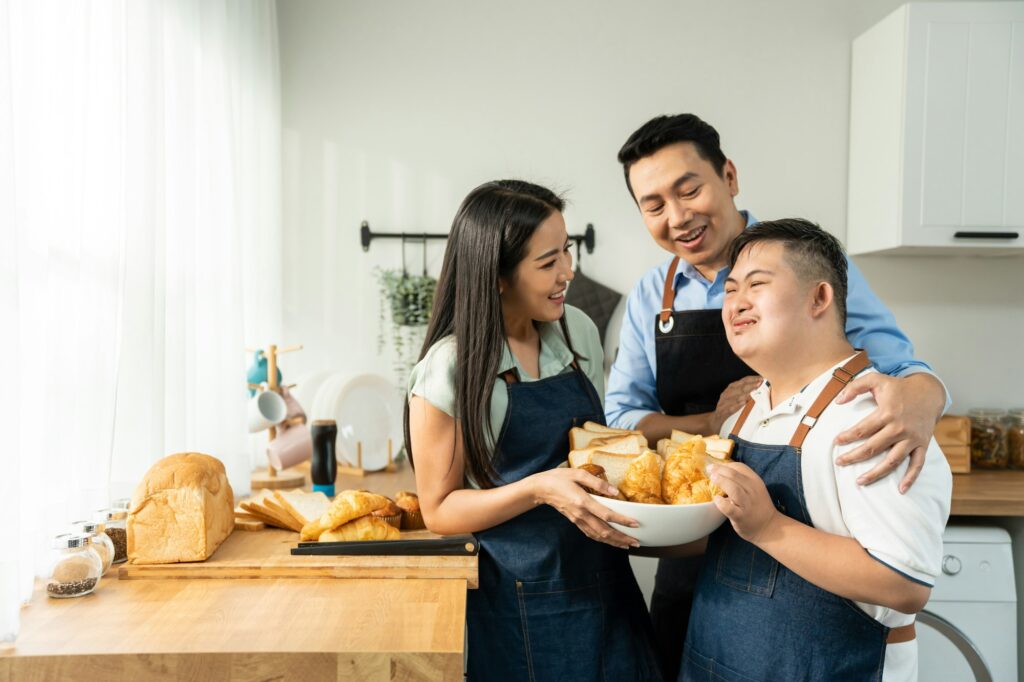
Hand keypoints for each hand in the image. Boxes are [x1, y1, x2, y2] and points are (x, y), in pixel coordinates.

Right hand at [528, 468, 639, 548]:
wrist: (541, 489)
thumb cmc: (559, 478)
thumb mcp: (578, 473)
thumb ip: (598, 482)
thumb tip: (615, 491)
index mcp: (583, 501)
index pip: (606, 514)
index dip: (622, 521)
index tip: (635, 524)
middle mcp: (581, 514)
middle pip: (604, 531)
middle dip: (622, 538)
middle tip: (636, 542)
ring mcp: (578, 520)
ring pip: (598, 536)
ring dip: (614, 542)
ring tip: (627, 545)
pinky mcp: (575, 522)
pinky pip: (591, 534)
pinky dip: (603, 540)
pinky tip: (610, 541)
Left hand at [708, 462, 777, 543]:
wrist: (768, 527)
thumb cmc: (756, 505)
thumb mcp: (753, 488)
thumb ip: (740, 480)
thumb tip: (719, 470)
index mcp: (755, 481)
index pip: (739, 467)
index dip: (725, 465)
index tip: (714, 466)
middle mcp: (752, 490)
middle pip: (734, 475)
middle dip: (719, 470)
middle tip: (709, 470)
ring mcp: (747, 504)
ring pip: (734, 489)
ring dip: (721, 482)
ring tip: (712, 479)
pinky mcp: (741, 517)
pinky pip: (730, 508)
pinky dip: (721, 503)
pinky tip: (716, 499)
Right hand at [709, 375, 762, 433]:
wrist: (714, 421)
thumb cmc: (727, 409)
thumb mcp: (735, 400)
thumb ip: (745, 394)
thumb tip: (761, 391)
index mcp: (730, 390)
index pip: (742, 382)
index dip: (751, 379)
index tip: (760, 379)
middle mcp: (726, 395)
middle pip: (738, 388)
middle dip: (749, 385)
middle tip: (759, 384)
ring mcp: (723, 404)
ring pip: (734, 397)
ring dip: (744, 394)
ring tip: (752, 392)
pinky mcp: (722, 413)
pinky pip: (729, 409)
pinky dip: (736, 405)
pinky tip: (742, 403)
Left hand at [834, 373, 943, 492]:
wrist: (929, 392)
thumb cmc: (899, 387)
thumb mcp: (876, 379)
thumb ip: (855, 386)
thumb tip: (838, 401)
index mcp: (887, 413)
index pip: (862, 429)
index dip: (847, 437)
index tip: (836, 442)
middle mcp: (899, 428)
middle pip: (873, 447)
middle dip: (854, 457)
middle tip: (839, 462)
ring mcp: (912, 438)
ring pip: (892, 460)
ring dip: (876, 473)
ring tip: (860, 481)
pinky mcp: (923, 445)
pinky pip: (917, 465)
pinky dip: (911, 478)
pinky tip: (901, 490)